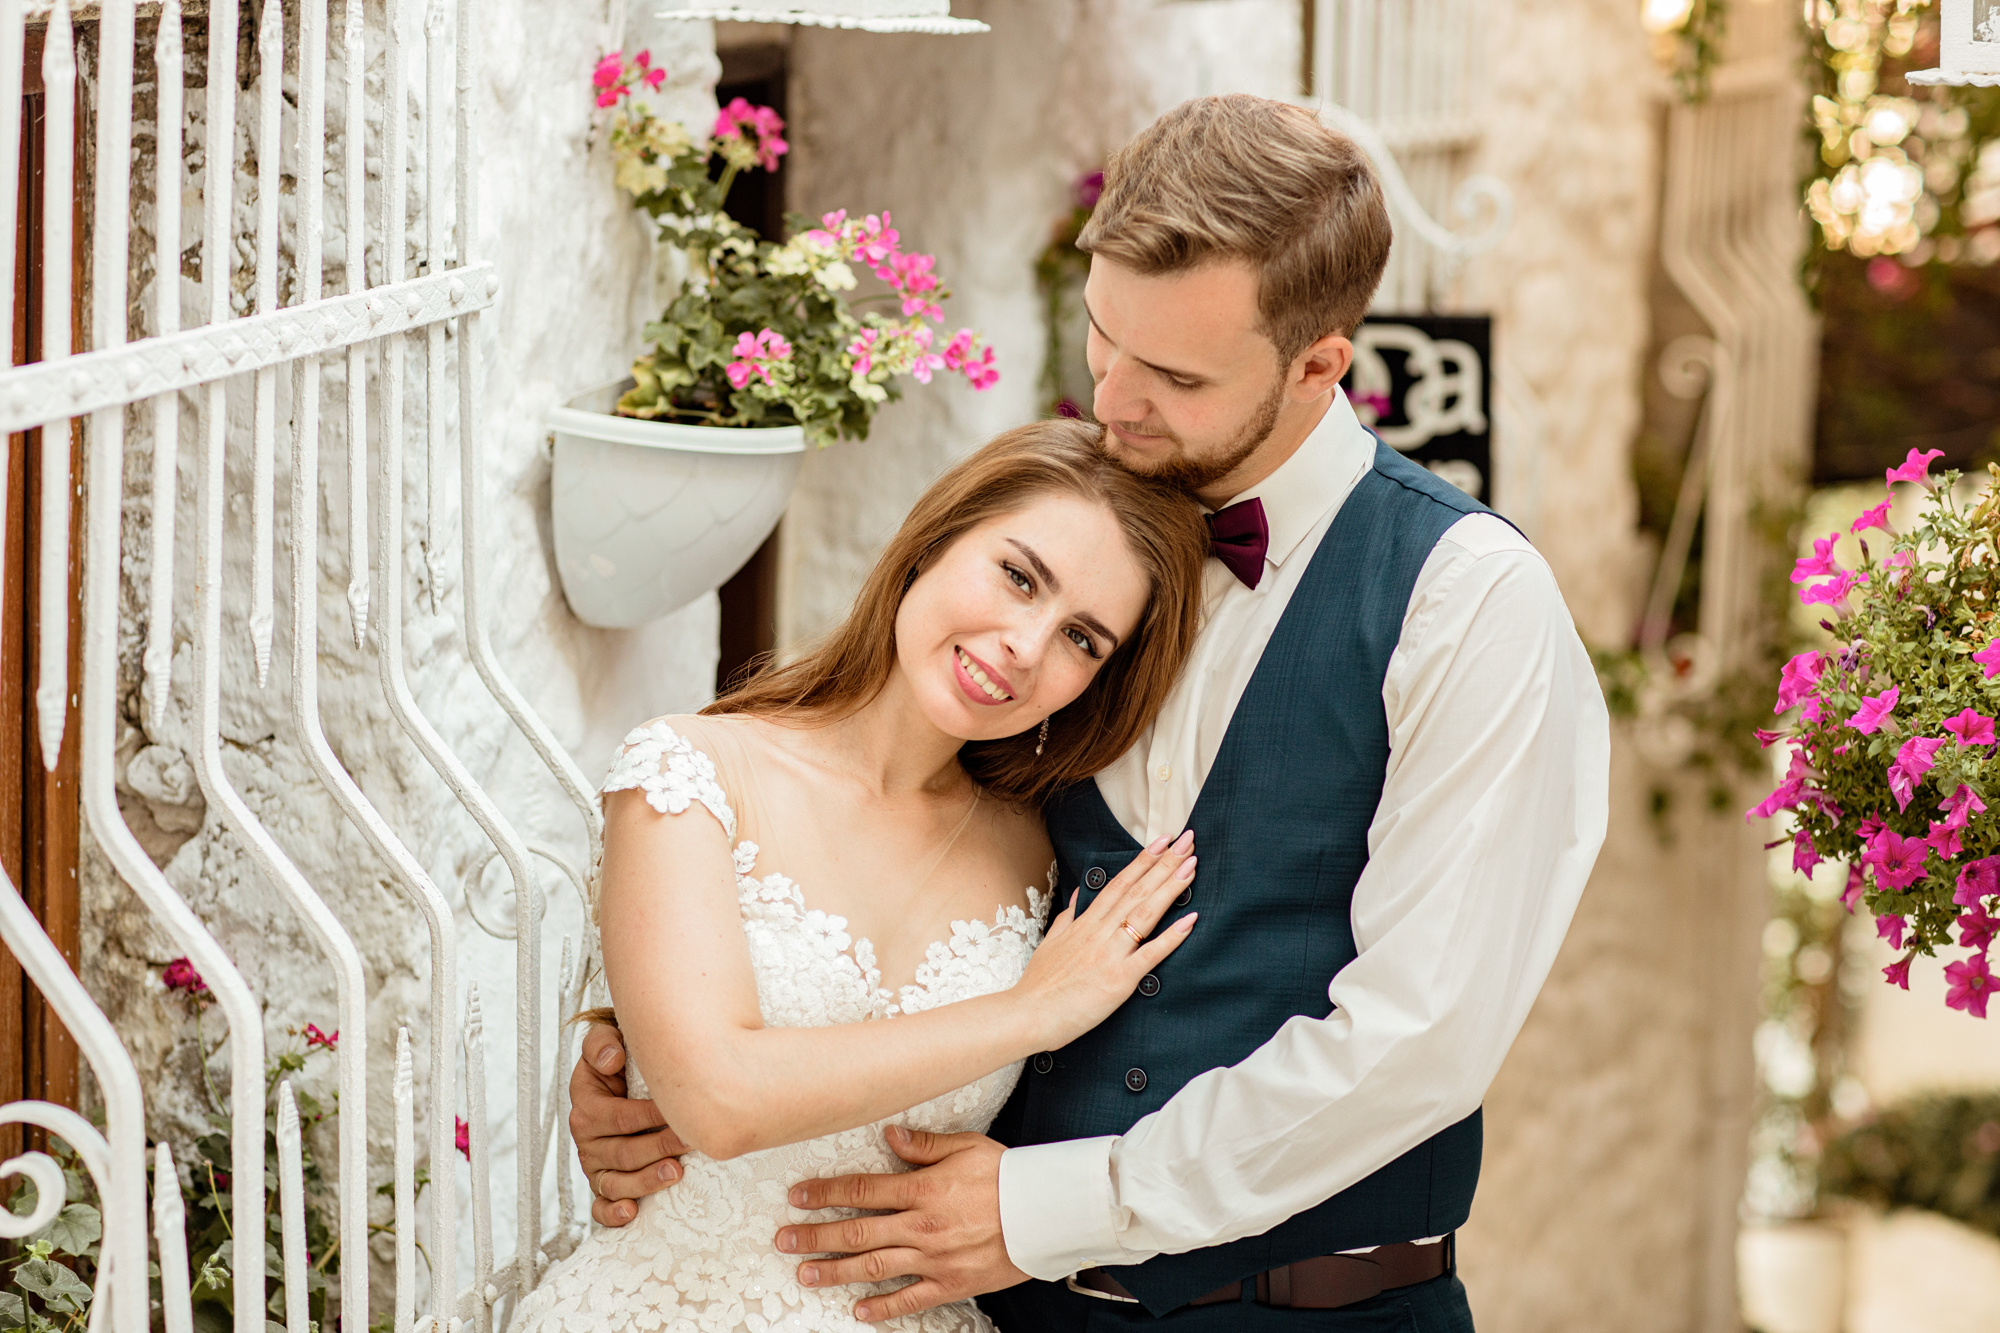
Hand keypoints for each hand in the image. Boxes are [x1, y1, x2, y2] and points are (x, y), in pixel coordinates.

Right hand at [570, 1022, 690, 1225]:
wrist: (619, 1081)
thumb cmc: (619, 1062)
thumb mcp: (606, 1042)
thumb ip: (602, 1043)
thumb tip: (611, 1058)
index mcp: (586, 1106)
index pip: (619, 1117)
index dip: (649, 1116)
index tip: (678, 1113)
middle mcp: (586, 1140)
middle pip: (624, 1152)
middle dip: (659, 1148)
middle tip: (691, 1142)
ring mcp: (594, 1166)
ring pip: (616, 1182)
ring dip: (646, 1181)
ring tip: (676, 1173)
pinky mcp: (602, 1186)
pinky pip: (600, 1208)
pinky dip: (612, 1214)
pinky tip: (632, 1213)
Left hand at [775, 1127, 1026, 1321]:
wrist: (1046, 1214)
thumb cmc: (1008, 1176)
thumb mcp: (967, 1146)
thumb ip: (924, 1144)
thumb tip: (890, 1135)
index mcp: (923, 1190)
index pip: (862, 1191)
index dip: (825, 1194)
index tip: (798, 1196)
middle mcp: (921, 1226)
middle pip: (857, 1233)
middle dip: (815, 1236)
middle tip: (783, 1239)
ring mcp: (934, 1259)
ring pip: (873, 1268)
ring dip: (835, 1271)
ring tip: (805, 1273)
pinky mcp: (951, 1283)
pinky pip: (910, 1300)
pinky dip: (883, 1308)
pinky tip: (858, 1310)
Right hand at [1015, 829, 1198, 1050]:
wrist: (1027, 1015)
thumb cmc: (1038, 985)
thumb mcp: (1050, 943)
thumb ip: (1067, 918)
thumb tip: (1079, 895)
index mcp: (1084, 924)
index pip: (1118, 884)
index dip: (1142, 861)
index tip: (1161, 841)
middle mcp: (1099, 933)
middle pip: (1137, 891)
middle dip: (1164, 864)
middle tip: (1188, 841)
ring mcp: (1110, 954)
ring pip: (1145, 913)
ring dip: (1171, 887)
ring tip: (1191, 865)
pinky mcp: (1119, 979)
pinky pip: (1150, 954)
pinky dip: (1172, 936)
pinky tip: (1191, 919)